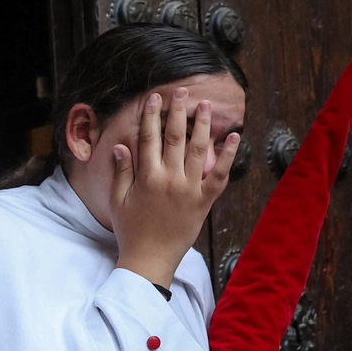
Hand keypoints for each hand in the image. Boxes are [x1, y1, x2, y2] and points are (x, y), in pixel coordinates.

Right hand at [111, 89, 238, 287]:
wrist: (149, 258)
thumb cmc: (130, 230)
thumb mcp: (118, 200)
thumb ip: (121, 172)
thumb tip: (122, 146)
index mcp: (146, 178)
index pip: (149, 138)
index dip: (152, 116)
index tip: (155, 98)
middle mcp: (169, 179)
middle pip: (174, 137)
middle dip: (177, 112)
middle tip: (181, 92)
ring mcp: (189, 189)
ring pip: (198, 150)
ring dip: (202, 125)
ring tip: (205, 105)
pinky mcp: (204, 201)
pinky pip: (219, 175)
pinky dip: (228, 155)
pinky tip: (233, 137)